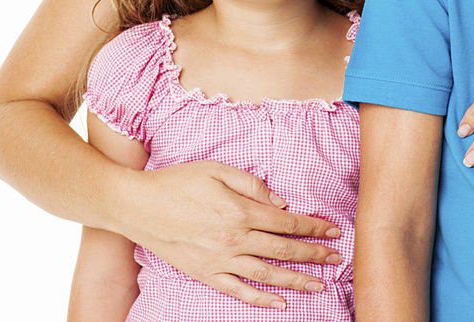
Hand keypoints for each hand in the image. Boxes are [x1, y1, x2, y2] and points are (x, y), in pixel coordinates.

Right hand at [119, 161, 343, 307]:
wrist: (136, 206)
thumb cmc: (177, 181)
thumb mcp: (217, 170)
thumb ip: (252, 185)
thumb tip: (281, 204)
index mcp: (239, 212)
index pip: (287, 223)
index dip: (313, 227)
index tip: (333, 230)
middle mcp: (233, 240)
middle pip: (283, 250)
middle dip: (314, 254)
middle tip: (337, 259)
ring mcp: (219, 261)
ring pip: (266, 274)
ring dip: (296, 280)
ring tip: (319, 284)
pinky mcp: (204, 274)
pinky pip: (238, 291)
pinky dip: (260, 299)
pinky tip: (280, 303)